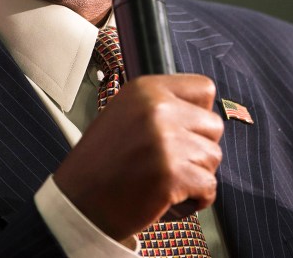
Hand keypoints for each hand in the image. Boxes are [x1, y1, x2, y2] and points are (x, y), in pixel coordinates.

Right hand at [53, 74, 223, 241]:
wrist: (79, 204)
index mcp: (146, 89)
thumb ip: (162, 107)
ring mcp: (166, 140)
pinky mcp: (173, 174)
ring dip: (195, 175)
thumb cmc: (101, 164)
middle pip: (214, 125)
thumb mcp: (125, 114)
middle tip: (170, 162)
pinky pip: (209, 187)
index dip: (200, 113)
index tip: (186, 131)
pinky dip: (195, 199)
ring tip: (163, 181)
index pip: (204, 88)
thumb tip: (202, 111)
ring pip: (213, 157)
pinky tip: (168, 199)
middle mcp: (158, 108)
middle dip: (199, 148)